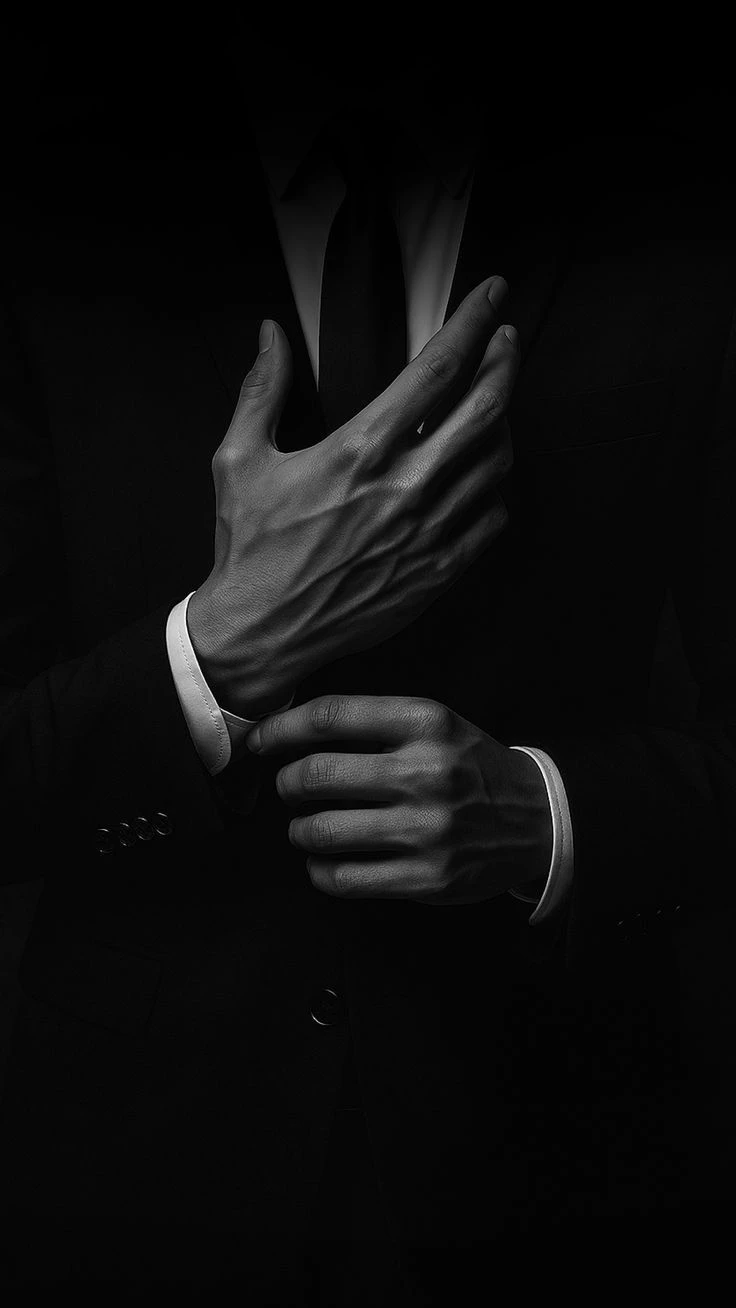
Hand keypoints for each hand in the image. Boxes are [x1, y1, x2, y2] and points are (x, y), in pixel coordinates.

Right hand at [187, 277, 517, 716]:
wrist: (261, 633)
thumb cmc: (249, 548)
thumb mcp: (239, 459)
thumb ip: (262, 390)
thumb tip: (271, 334)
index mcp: (359, 451)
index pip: (437, 369)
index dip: (473, 323)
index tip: (492, 297)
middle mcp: (404, 488)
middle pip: (485, 409)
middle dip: (506, 363)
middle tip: (508, 341)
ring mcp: (427, 532)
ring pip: (496, 463)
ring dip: (504, 423)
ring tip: (494, 405)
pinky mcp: (437, 572)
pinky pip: (491, 519)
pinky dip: (495, 488)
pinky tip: (482, 476)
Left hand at [247, 694, 551, 902]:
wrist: (538, 819)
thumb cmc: (470, 767)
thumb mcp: (437, 724)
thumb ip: (374, 722)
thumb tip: (291, 732)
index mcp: (426, 723)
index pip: (331, 717)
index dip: (280, 729)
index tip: (260, 742)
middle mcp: (426, 772)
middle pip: (315, 775)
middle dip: (285, 784)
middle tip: (288, 789)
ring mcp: (426, 830)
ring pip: (321, 831)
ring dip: (298, 830)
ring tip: (305, 827)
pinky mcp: (426, 879)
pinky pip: (344, 880)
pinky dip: (320, 871)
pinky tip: (325, 862)